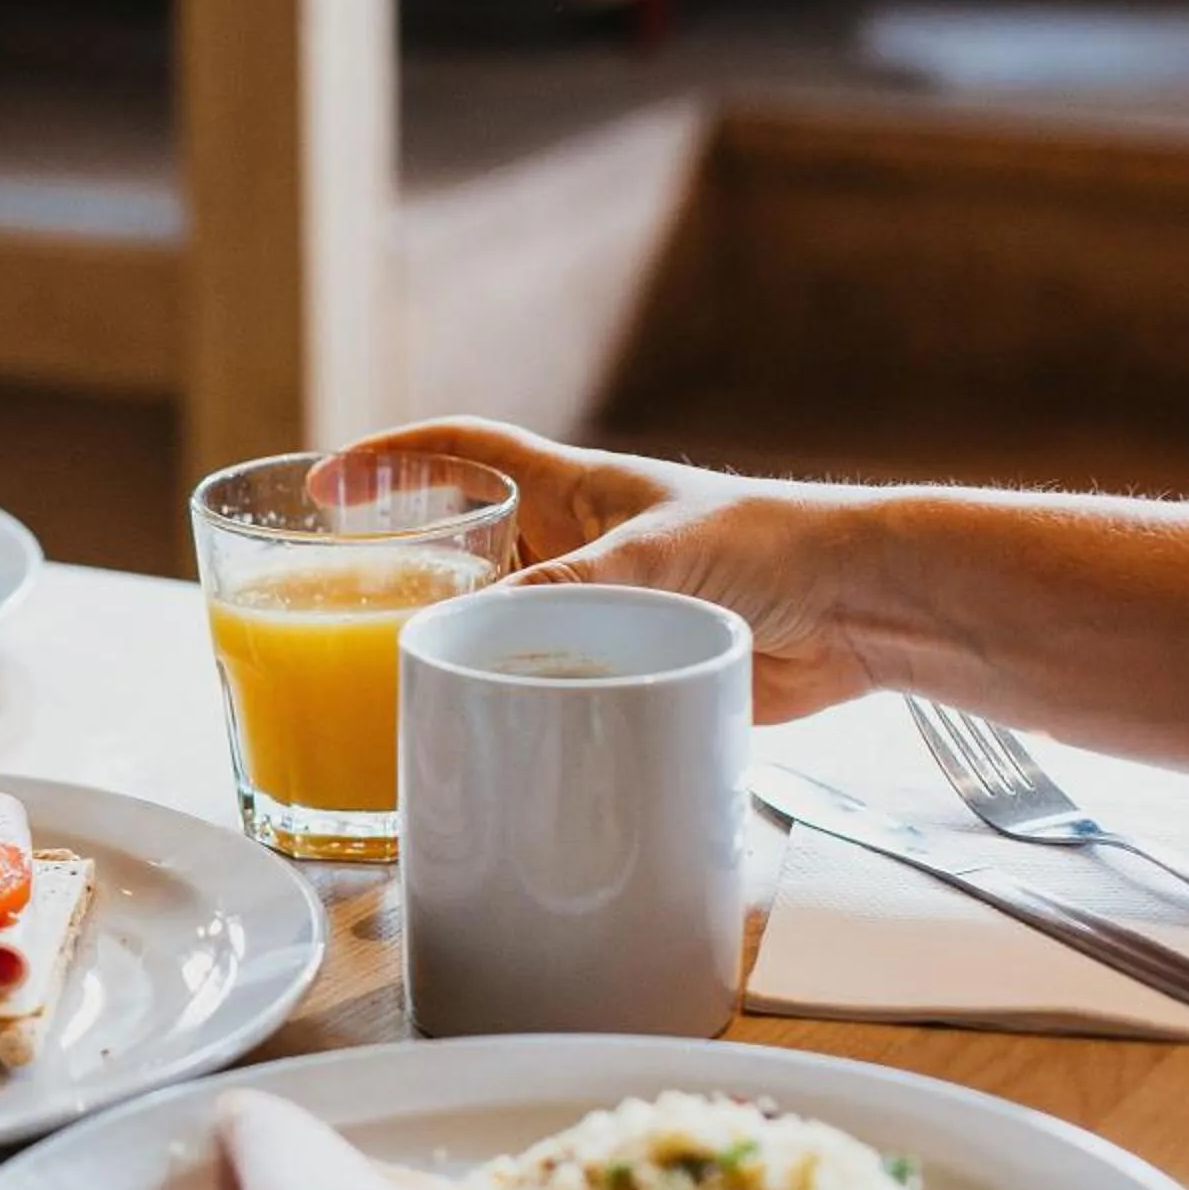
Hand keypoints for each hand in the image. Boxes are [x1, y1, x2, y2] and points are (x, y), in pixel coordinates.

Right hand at [322, 419, 887, 721]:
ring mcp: (597, 611)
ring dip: (455, 652)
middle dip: (401, 574)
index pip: (462, 453)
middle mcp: (575, 548)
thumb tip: (474, 636)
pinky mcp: (625, 671)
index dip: (390, 460)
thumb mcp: (657, 556)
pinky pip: (544, 688)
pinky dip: (509, 710)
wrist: (862, 610)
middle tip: (341, 614)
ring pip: (498, 627)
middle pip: (462, 548)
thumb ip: (569, 591)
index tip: (326, 486)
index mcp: (575, 492)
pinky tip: (479, 737)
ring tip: (393, 688)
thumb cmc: (775, 544)